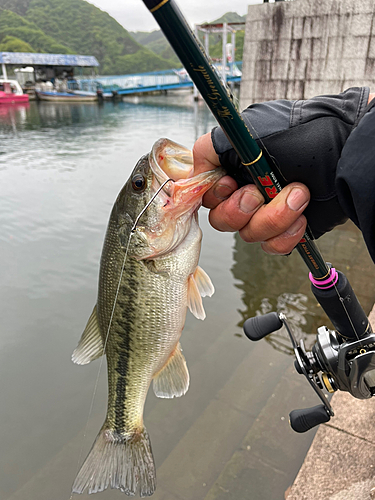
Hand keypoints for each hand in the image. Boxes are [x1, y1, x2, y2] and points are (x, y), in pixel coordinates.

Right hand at [192, 133, 309, 254]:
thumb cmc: (305, 135)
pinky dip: (286, 236)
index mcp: (232, 168)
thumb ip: (211, 146)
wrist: (348, 155)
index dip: (214, 195)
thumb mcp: (250, 131)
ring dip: (272, 218)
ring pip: (249, 235)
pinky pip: (272, 246)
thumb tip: (193, 170)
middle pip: (221, 220)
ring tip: (298, 195)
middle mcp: (245, 190)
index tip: (230, 184)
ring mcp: (266, 211)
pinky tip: (302, 218)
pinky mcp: (286, 228)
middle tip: (258, 194)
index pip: (205, 193)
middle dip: (241, 210)